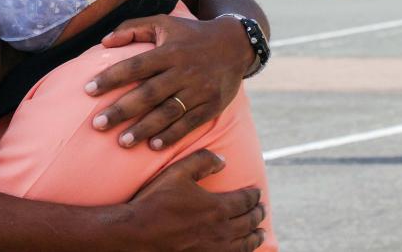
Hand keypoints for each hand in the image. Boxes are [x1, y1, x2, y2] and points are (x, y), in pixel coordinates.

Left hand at [85, 15, 253, 149]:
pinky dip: (171, 136)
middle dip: (122, 110)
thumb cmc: (189, 34)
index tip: (87, 90)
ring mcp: (200, 90)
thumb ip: (132, 28)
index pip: (135, 65)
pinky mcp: (212, 105)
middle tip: (98, 125)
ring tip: (122, 142)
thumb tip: (103, 42)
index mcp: (169, 51)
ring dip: (144, 129)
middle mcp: (184, 71)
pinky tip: (153, 146)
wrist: (235, 44)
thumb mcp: (163, 22)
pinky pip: (190, 124)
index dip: (111, 77)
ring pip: (168, 112)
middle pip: (148, 93)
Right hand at [125, 150, 264, 251]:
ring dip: (255, 236)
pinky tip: (242, 249)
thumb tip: (223, 160)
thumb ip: (201, 161)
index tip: (256, 191)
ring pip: (245, 243)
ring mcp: (215, 248)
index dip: (253, 195)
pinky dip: (243, 251)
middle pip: (249, 221)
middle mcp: (221, 229)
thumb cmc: (156, 201)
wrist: (140, 232)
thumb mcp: (177, 173)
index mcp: (217, 206)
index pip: (245, 200)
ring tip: (260, 233)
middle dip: (258, 214)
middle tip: (261, 209)